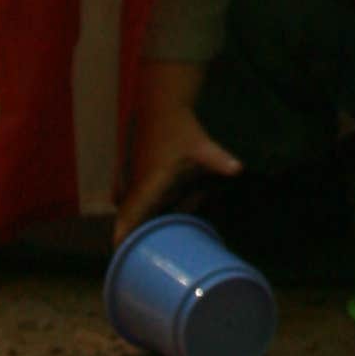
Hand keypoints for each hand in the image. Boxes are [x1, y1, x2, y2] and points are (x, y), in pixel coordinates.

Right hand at [114, 80, 240, 242]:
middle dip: (128, 232)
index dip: (122, 233)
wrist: (162, 104)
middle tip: (134, 251)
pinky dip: (135, 205)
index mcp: (149, 182)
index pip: (130, 213)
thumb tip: (238, 169)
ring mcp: (132, 175)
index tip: (117, 250)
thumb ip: (217, 159)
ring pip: (127, 204)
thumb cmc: (180, 128)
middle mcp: (136, 181)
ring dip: (133, 218)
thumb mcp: (200, 145)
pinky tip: (149, 209)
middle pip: (126, 214)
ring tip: (141, 234)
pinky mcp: (133, 170)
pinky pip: (129, 194)